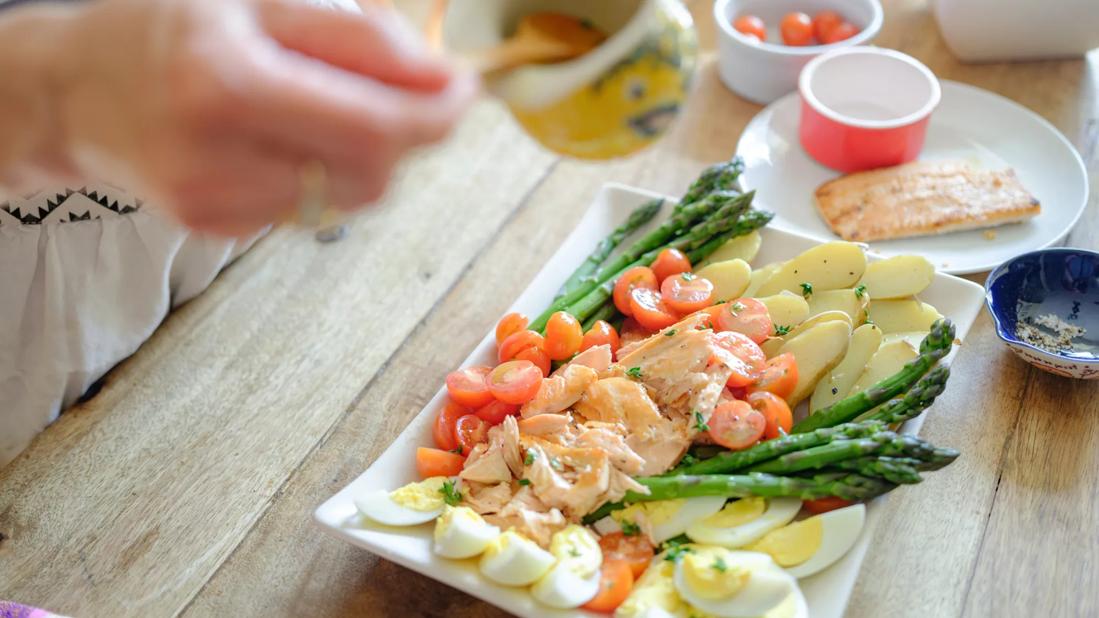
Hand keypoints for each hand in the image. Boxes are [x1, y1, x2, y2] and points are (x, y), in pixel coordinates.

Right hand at [3, 0, 475, 235]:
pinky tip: (279, 140)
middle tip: (405, 92)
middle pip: (371, 171)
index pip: (373, 125)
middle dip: (407, 134)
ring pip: (347, 196)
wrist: (73, 89)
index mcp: (226, 81)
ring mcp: (213, 202)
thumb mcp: (259, 3)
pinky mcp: (215, 228)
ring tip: (322, 107)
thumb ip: (356, 39)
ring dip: (365, 154)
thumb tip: (442, 79)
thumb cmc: (168, 30)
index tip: (465, 91)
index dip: (436, 114)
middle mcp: (216, 154)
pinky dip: (319, 174)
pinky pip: (308, 209)